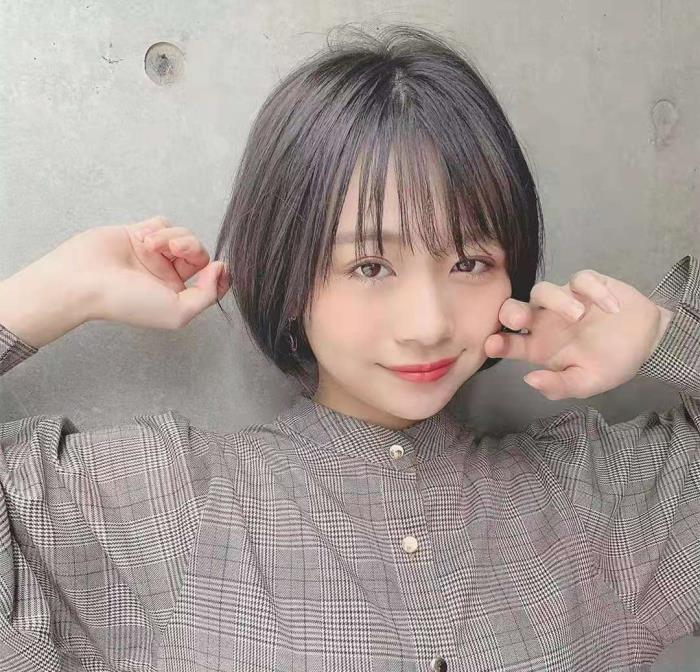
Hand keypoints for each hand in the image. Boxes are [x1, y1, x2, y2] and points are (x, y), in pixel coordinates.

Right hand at [62, 216, 228, 328]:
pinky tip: (141, 239)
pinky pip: (163, 223)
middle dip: (192, 247)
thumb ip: (208, 295)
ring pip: (182, 235)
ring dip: (172, 237)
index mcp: (176, 295)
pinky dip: (156, 229)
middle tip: (175, 250)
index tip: (221, 266)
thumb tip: (221, 270)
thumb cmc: (126, 301)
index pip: (210, 281)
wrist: (84, 280)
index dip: (220, 273)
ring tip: (150, 246)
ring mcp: (153, 254)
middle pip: (198, 253)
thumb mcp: (178, 312)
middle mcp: (166, 274)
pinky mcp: (138, 234)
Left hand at [483, 268, 672, 399]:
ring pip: (543, 290)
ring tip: (579, 315)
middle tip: (522, 318)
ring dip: (557, 300)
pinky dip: (593, 290)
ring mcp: (563, 300)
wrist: (647, 341)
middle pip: (515, 309)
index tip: (492, 344)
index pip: (510, 342)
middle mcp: (544, 321)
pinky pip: (580, 279)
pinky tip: (611, 307)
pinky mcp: (585, 284)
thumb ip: (560, 385)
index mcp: (538, 346)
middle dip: (512, 311)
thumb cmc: (610, 363)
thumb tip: (530, 380)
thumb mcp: (587, 383)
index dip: (498, 343)